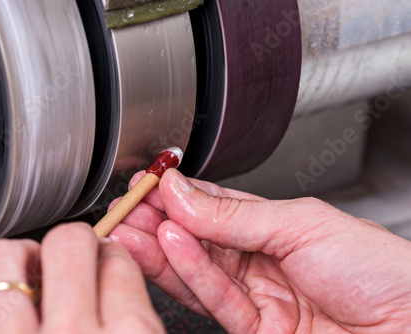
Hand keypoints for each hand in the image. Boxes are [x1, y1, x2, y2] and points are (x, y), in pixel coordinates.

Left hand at [0, 223, 164, 333]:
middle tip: (72, 255)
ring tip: (31, 273)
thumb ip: (137, 314)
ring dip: (19, 258)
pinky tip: (3, 310)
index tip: (106, 257)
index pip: (117, 259)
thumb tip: (115, 271)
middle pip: (68, 242)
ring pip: (5, 258)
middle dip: (74, 240)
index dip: (112, 252)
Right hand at [109, 169, 410, 332]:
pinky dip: (190, 272)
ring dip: (163, 248)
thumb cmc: (378, 267)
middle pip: (199, 239)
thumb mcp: (300, 223)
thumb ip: (234, 215)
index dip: (179, 196)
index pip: (214, 206)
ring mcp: (257, 296)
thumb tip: (183, 192)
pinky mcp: (257, 330)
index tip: (148, 184)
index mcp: (275, 225)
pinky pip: (216, 298)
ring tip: (132, 227)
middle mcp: (261, 259)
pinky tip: (169, 248)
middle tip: (127, 208)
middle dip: (160, 222)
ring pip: (198, 270)